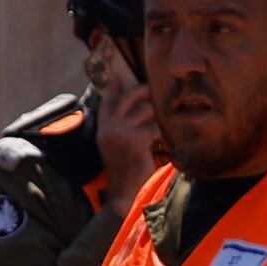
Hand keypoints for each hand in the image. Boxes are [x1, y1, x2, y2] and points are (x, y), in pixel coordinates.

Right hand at [95, 71, 163, 200]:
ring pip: (145, 110)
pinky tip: (164, 137)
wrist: (123, 190)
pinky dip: (161, 132)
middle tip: (152, 90)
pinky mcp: (136, 140)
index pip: (107, 101)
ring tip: (162, 118)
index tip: (118, 75)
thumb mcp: (113, 145)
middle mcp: (110, 128)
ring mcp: (122, 133)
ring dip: (156, 113)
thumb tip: (133, 108)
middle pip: (128, 98)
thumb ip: (117, 126)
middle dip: (143, 91)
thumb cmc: (123, 167)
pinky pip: (154, 127)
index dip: (114, 87)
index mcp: (102, 128)